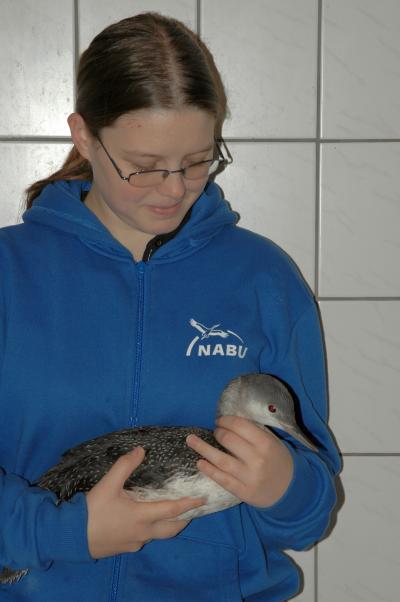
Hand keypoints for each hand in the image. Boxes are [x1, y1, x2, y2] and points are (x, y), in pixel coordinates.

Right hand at [86, 447, 204, 558]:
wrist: (72, 537)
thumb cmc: (92, 510)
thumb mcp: (108, 484)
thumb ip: (125, 466)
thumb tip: (140, 450)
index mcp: (142, 516)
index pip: (172, 510)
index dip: (188, 504)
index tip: (202, 499)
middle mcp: (143, 532)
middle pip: (171, 528)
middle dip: (184, 519)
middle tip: (191, 509)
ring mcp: (135, 542)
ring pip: (158, 535)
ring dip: (168, 525)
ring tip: (171, 514)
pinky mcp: (125, 548)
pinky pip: (145, 539)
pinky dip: (152, 530)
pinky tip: (145, 521)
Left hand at [186, 416, 293, 507]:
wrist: (291, 491)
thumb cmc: (279, 461)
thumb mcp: (273, 442)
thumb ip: (254, 433)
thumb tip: (230, 421)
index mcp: (265, 443)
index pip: (240, 426)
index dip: (226, 421)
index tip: (220, 420)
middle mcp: (257, 459)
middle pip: (229, 441)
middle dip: (218, 433)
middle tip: (215, 431)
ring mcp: (249, 477)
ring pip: (221, 460)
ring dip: (203, 449)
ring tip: (190, 440)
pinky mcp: (243, 492)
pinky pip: (222, 479)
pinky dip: (209, 470)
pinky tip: (200, 462)